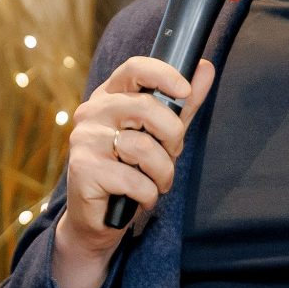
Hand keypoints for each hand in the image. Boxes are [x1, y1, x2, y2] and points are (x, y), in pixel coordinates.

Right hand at [55, 54, 219, 255]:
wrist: (99, 219)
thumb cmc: (130, 172)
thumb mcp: (161, 136)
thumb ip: (181, 105)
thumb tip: (205, 68)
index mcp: (109, 98)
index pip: (134, 69)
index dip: (163, 75)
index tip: (185, 91)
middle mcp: (91, 113)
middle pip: (145, 108)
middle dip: (172, 137)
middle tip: (170, 155)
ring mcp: (84, 140)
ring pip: (143, 147)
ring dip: (162, 172)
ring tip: (156, 182)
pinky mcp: (83, 169)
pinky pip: (134, 180)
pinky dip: (148, 194)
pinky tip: (140, 198)